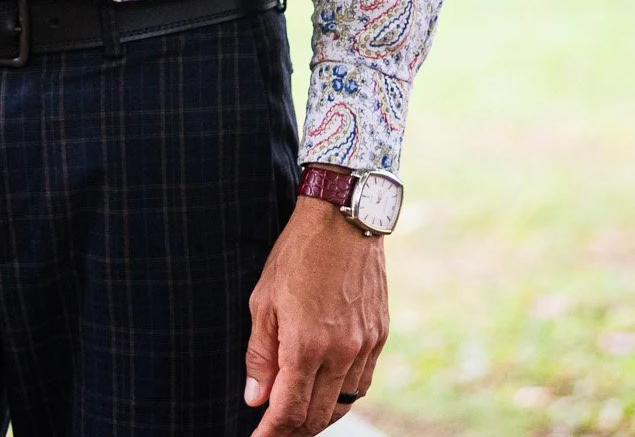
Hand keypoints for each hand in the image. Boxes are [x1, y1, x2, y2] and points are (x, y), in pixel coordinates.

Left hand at [244, 196, 388, 435]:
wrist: (343, 218)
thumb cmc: (297, 255)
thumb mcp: (264, 300)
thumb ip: (260, 354)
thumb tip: (255, 398)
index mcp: (306, 345)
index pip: (289, 411)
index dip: (271, 433)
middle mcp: (340, 352)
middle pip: (318, 416)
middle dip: (293, 431)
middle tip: (274, 431)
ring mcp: (364, 346)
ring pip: (344, 404)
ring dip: (320, 417)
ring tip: (298, 416)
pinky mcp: (379, 336)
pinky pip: (362, 382)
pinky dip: (343, 395)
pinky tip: (328, 390)